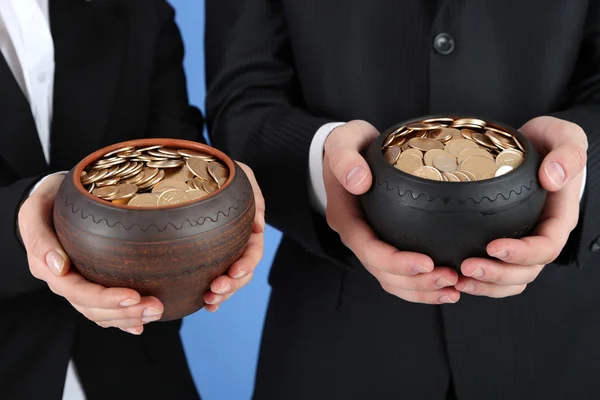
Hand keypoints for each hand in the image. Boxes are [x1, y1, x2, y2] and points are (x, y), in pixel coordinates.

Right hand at [18, 174, 162, 334]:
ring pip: (100, 312)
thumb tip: (58, 268)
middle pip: (93, 308)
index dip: (105, 298)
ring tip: (156, 311)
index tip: (134, 296)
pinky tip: (139, 325)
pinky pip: (104, 308)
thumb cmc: (47, 199)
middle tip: (156, 307)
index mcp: (47, 266)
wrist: (52, 197)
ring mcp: (77, 284)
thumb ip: (39, 237)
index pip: (77, 291)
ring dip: (128, 317)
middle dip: (125, 312)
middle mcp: (62, 280)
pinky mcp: (90, 282)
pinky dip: (121, 319)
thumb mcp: (35, 209)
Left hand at [203, 161, 265, 311]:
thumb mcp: (242, 175)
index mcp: (249, 228)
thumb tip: (259, 226)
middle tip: (215, 290)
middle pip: (243, 272)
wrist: (200, 169)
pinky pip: (212, 279)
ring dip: (223, 294)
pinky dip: (213, 295)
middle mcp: (238, 244)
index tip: (235, 271)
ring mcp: (224, 253)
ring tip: (209, 300)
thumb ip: (254, 196)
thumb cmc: (223, 170)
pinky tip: (206, 305)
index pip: (253, 250)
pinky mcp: (207, 258)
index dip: (247, 263)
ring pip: (230, 280)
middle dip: (232, 284)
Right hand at [323, 120, 460, 303]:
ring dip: (421, 290)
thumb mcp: (342, 142)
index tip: (427, 262)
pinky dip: (421, 286)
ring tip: (455, 289)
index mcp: (347, 219)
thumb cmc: (346, 145)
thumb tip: (359, 181)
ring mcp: (371, 242)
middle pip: (383, 273)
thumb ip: (345, 159)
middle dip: (416, 282)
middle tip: (451, 279)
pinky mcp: (386, 241)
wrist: (347, 151)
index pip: (369, 250)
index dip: (396, 262)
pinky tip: (447, 287)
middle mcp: (358, 237)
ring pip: (392, 280)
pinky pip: (400, 274)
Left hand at [455, 116, 586, 296]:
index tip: (493, 246)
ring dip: (487, 285)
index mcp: (558, 218)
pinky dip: (481, 281)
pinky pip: (497, 272)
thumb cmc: (551, 141)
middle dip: (498, 274)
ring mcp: (522, 241)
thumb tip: (552, 178)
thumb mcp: (564, 137)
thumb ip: (566, 154)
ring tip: (458, 280)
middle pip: (526, 271)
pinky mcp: (503, 241)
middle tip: (466, 268)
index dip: (522, 253)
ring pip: (511, 279)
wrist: (534, 144)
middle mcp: (541, 235)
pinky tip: (456, 278)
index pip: (546, 247)